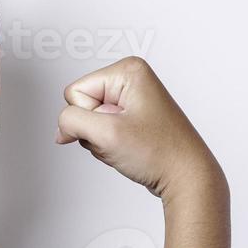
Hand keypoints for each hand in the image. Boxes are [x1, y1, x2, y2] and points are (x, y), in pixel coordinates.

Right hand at [55, 55, 223, 200]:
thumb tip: (62, 127)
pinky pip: (102, 130)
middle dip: (94, 130)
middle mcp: (131, 79)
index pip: (75, 91)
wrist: (186, 177)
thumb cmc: (160, 153)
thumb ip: (72, 122)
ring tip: (128, 145)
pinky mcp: (132, 117)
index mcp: (128, 70)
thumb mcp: (106, 134)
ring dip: (102, 140)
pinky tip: (129, 149)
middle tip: (121, 139)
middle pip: (82, 105)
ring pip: (90, 121)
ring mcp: (132, 99)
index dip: (87, 117)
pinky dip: (109, 145)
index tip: (113, 129)